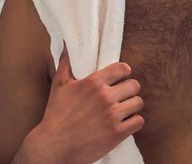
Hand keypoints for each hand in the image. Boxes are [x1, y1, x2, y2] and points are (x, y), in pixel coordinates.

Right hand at [20, 46, 143, 163]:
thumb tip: (68, 43)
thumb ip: (67, 62)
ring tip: (124, 110)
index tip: (119, 80)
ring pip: (138, 103)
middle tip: (122, 97)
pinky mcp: (117, 133)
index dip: (123, 74)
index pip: (124, 68)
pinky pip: (139, 121)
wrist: (52, 147)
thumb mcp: (59, 85)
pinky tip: (125, 123)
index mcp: (94, 83)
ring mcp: (112, 116)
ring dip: (132, 106)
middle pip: (134, 85)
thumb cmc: (55, 115)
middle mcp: (105, 97)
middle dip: (129, 90)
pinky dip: (134, 122)